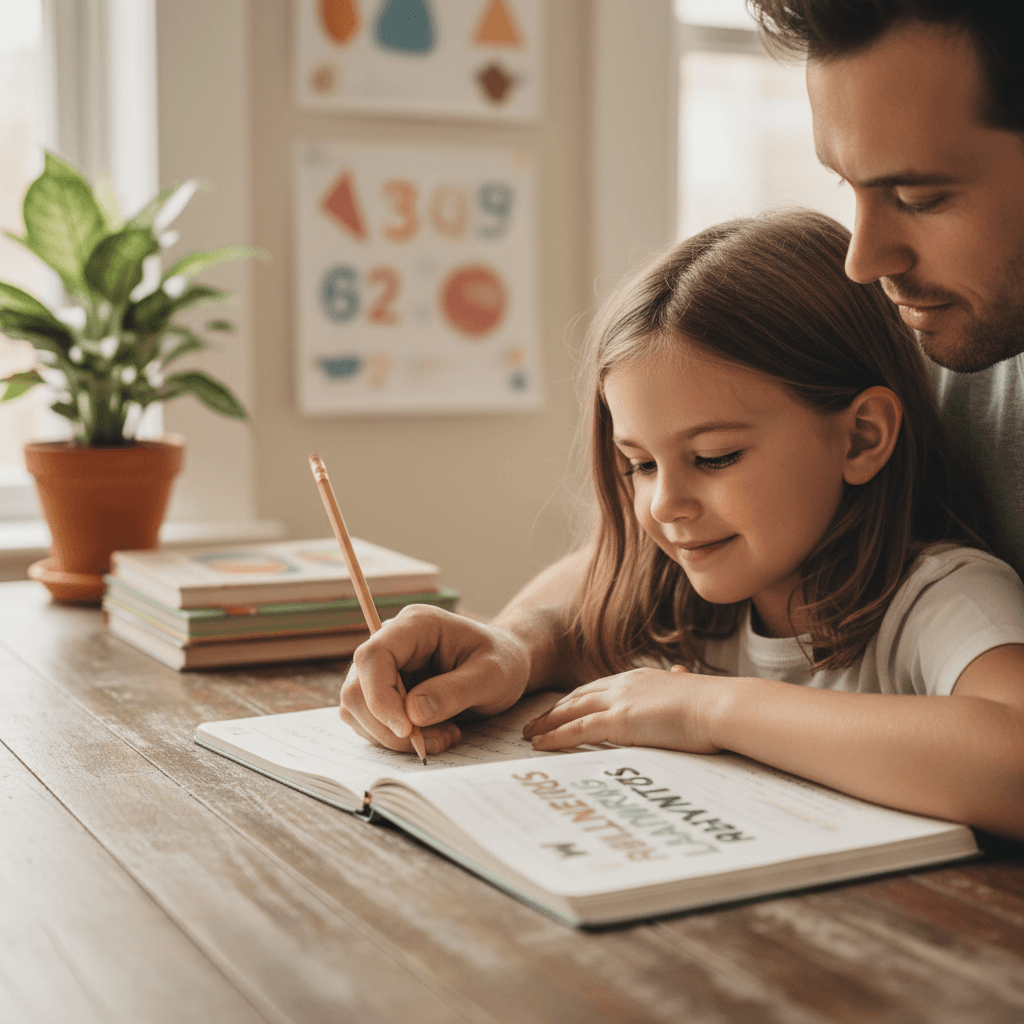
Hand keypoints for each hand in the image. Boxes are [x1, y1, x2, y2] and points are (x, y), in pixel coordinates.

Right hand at [339, 604, 530, 754]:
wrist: (506, 665)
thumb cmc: (502, 662)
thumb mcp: (492, 676)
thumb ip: (454, 692)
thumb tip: (413, 714)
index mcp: (415, 625)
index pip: (373, 657)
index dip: (380, 697)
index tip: (408, 730)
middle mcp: (391, 642)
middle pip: (357, 689)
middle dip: (389, 727)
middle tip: (436, 741)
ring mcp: (384, 669)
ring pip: (358, 711)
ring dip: (395, 737)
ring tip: (444, 736)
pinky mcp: (383, 692)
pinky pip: (370, 723)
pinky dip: (397, 740)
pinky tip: (434, 735)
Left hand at [522, 665, 722, 753]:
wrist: (720, 706)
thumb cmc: (713, 704)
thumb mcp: (690, 687)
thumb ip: (678, 682)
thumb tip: (680, 672)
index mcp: (638, 678)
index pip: (598, 688)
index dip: (576, 699)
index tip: (562, 708)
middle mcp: (622, 685)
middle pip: (577, 697)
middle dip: (554, 710)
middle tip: (535, 722)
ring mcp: (618, 702)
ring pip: (570, 712)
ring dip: (546, 723)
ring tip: (529, 735)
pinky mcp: (618, 722)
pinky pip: (577, 731)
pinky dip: (554, 737)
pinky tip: (540, 745)